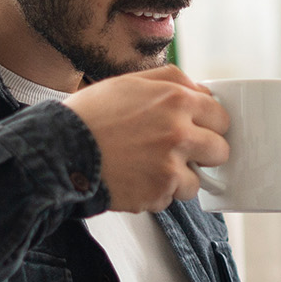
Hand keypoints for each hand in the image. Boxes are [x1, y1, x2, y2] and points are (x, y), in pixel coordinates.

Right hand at [61, 66, 228, 212]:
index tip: (199, 130)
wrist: (59, 149)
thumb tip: (201, 91)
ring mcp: (170, 166)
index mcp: (177, 100)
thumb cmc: (89, 115)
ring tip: (148, 168)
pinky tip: (133, 179)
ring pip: (196, 182)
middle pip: (220, 151)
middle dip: (203, 154)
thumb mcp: (130, 82)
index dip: (209, 124)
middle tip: (179, 152)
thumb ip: (171, 82)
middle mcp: (179, 133)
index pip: (221, 116)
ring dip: (178, 179)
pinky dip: (154, 194)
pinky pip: (169, 200)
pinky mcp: (157, 194)